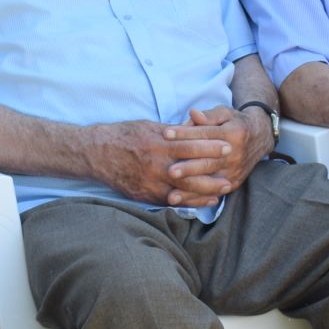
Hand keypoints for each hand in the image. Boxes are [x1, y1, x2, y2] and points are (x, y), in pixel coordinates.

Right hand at [89, 118, 246, 209]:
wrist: (96, 153)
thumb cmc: (124, 135)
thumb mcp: (150, 126)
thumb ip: (173, 131)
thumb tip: (195, 129)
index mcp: (159, 143)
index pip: (191, 146)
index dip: (211, 147)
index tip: (228, 147)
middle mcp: (156, 165)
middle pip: (191, 172)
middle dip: (213, 173)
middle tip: (232, 173)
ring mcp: (150, 182)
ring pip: (184, 190)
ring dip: (206, 191)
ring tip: (223, 189)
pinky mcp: (145, 195)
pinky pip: (172, 200)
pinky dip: (189, 201)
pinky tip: (204, 201)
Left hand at [164, 105, 271, 198]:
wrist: (260, 137)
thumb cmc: (235, 123)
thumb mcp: (225, 113)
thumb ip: (208, 115)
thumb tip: (193, 114)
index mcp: (232, 134)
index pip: (205, 134)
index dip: (185, 134)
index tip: (165, 134)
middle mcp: (234, 155)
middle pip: (208, 162)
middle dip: (188, 168)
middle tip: (170, 171)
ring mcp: (234, 171)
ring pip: (209, 182)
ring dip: (190, 190)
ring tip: (171, 195)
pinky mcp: (233, 183)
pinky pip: (213, 193)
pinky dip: (196, 199)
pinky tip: (182, 203)